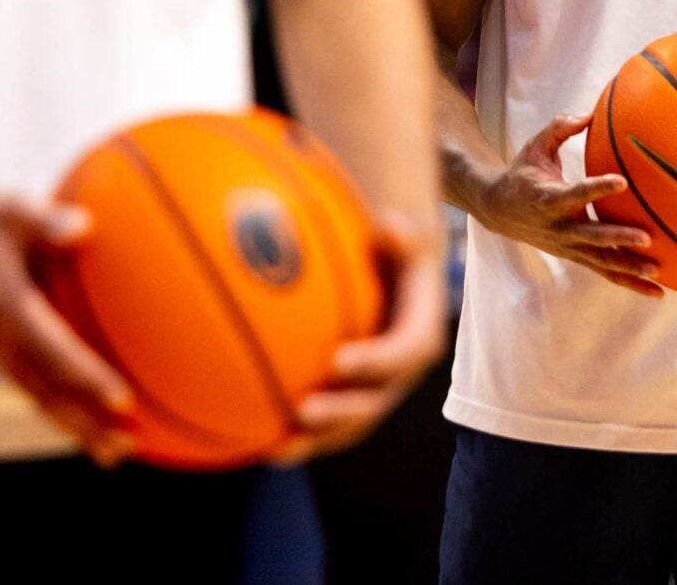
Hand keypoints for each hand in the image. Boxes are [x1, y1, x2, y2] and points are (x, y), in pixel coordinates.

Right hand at [0, 193, 137, 463]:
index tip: (123, 400)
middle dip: (86, 425)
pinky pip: (31, 385)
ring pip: (39, 398)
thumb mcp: (9, 209)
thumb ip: (46, 219)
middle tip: (124, 449)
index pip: (56, 352)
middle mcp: (0, 340)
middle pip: (48, 394)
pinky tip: (85, 417)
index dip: (90, 378)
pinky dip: (59, 406)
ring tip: (113, 452)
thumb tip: (85, 224)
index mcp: (8, 309)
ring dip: (75, 426)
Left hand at [280, 209, 448, 461]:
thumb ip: (401, 236)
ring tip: (275, 449)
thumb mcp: (404, 239)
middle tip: (302, 411)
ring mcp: (375, 392)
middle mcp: (399, 373)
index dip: (374, 362)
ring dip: (314, 441)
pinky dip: (298, 438)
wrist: (396, 281)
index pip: (403, 353)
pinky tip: (257, 444)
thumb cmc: (393, 254)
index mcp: (419, 335)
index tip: (338, 359)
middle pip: (374, 403)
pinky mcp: (350, 401)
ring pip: (348, 426)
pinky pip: (327, 426)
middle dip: (339, 414)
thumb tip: (390, 225)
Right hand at [472, 112, 660, 296]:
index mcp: (549, 198)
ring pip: (602, 262)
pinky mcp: (576, 257)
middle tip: (647, 237)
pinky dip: (630, 282)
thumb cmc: (523, 172)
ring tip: (657, 272)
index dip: (598, 188)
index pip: (577, 193)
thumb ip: (560, 128)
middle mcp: (559, 228)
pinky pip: (605, 272)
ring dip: (629, 268)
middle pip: (593, 237)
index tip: (621, 181)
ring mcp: (569, 247)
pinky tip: (657, 291)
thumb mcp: (535, 146)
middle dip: (619, 238)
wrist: (499, 211)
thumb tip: (589, 112)